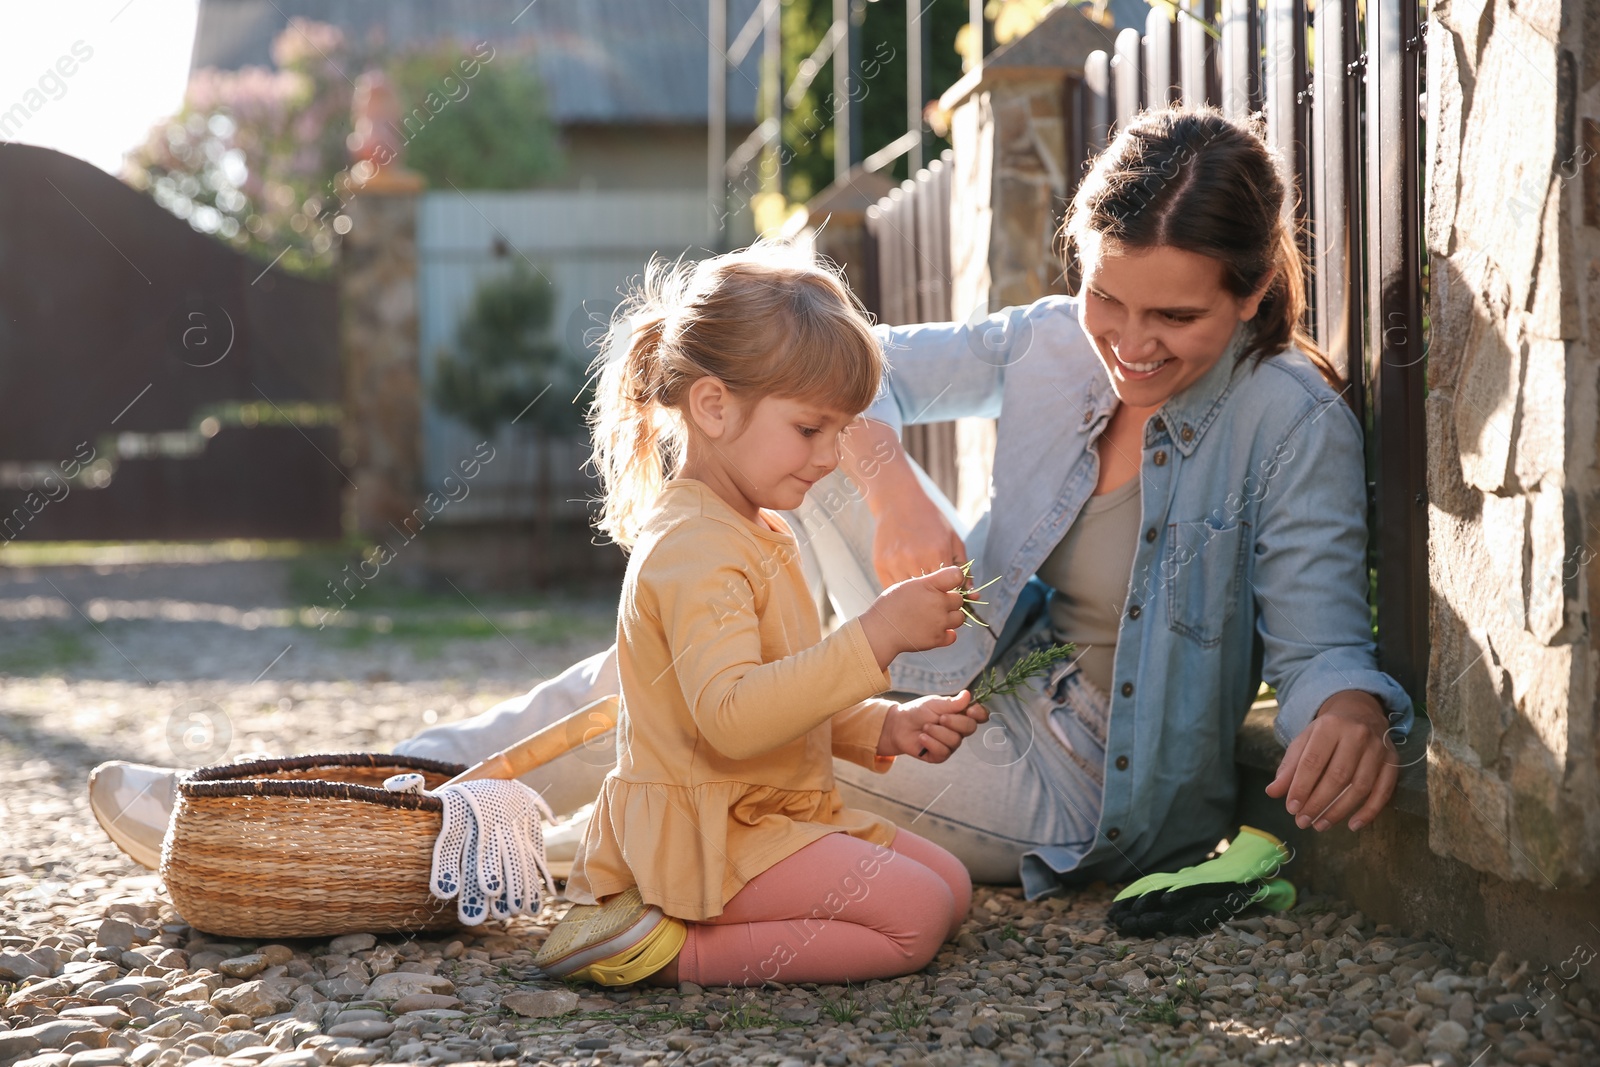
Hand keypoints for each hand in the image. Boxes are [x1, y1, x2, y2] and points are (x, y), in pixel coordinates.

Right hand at [838, 416, 967, 585]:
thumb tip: (973, 596)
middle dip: (934, 598)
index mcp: (938, 553)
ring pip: (909, 595)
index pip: (949, 589)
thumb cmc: (931, 521)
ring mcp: (896, 563)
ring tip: (919, 591)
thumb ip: (963, 568)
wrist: (899, 502)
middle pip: (929, 595)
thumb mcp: (953, 539)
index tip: (950, 592)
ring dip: (915, 597)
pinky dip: (900, 591)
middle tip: (935, 594)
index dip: (950, 593)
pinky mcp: (880, 565)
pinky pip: (892, 589)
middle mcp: (916, 559)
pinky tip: (905, 585)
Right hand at [858, 564, 968, 669]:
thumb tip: (948, 582)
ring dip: (950, 617)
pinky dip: (946, 634)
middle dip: (949, 600)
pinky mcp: (937, 639)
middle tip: (933, 603)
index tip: (949, 582)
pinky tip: (934, 629)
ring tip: (935, 617)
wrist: (879, 631)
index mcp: (930, 586)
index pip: (956, 575)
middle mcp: (938, 603)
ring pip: (959, 618)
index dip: (955, 577)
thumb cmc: (890, 605)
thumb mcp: (908, 585)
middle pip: (959, 599)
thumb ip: (929, 582)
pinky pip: (953, 636)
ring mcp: (939, 622)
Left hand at [877, 690, 987, 761]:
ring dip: (937, 732)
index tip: (970, 711)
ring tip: (925, 727)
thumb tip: (967, 695)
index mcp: (960, 715)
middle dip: (954, 722)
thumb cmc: (918, 712)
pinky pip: (943, 751)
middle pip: (970, 728)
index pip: (979, 716)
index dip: (979, 714)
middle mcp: (958, 730)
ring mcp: (950, 744)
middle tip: (939, 718)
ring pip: (955, 741)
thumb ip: (952, 703)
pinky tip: (922, 737)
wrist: (899, 725)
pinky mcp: (940, 756)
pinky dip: (930, 742)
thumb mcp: (934, 703)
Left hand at [1265, 691, 1397, 831]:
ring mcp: (1378, 749)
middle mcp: (1357, 735)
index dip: (1301, 787)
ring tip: (1320, 825)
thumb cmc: (1327, 731)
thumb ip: (1289, 767)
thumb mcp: (1305, 741)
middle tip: (1303, 822)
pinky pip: (1383, 791)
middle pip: (1337, 776)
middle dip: (1318, 803)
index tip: (1291, 808)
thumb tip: (1272, 792)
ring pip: (1360, 786)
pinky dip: (1369, 812)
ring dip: (1339, 811)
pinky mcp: (1393, 762)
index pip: (1313, 761)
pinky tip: (1353, 825)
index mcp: (1330, 726)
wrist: (1360, 711)